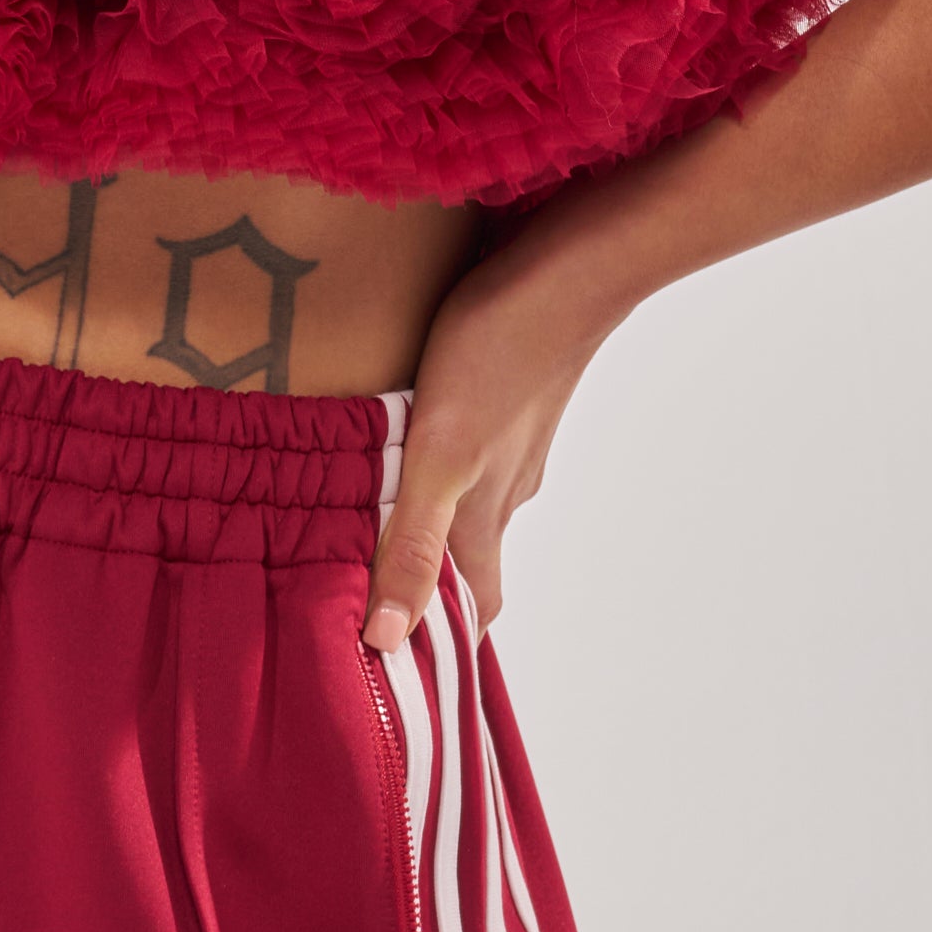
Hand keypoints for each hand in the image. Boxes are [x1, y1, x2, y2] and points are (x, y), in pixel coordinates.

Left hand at [361, 229, 614, 651]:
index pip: (473, 609)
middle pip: (469, 560)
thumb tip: (386, 638)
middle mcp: (508, 488)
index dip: (437, 642)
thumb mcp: (440, 453)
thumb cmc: (500, 352)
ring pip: (472, 502)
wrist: (571, 267)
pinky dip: (442, 462)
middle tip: (359, 589)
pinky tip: (411, 433)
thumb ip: (414, 542)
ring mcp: (518, 440)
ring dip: (430, 518)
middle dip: (425, 582)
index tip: (388, 665)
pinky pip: (476, 449)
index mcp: (486, 515)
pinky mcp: (515, 395)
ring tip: (368, 513)